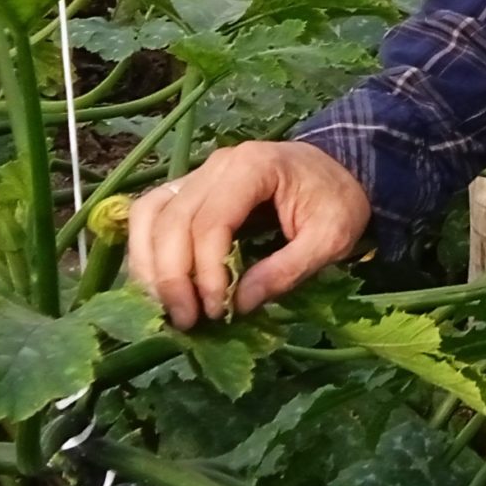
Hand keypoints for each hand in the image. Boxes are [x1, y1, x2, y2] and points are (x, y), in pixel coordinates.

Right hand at [124, 141, 371, 330]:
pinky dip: (144, 249)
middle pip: (172, 221)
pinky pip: (151, 213)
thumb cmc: (338, 200)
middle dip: (173, 277)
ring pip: (150, 215)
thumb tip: (240, 305)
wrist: (341, 168)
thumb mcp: (332, 237)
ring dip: (149, 265)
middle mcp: (217, 165)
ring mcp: (199, 173)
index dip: (206, 271)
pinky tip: (155, 284)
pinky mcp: (189, 188)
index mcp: (254, 167)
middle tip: (188, 320)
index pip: (211, 222)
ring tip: (167, 307)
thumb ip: (288, 270)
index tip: (218, 310)